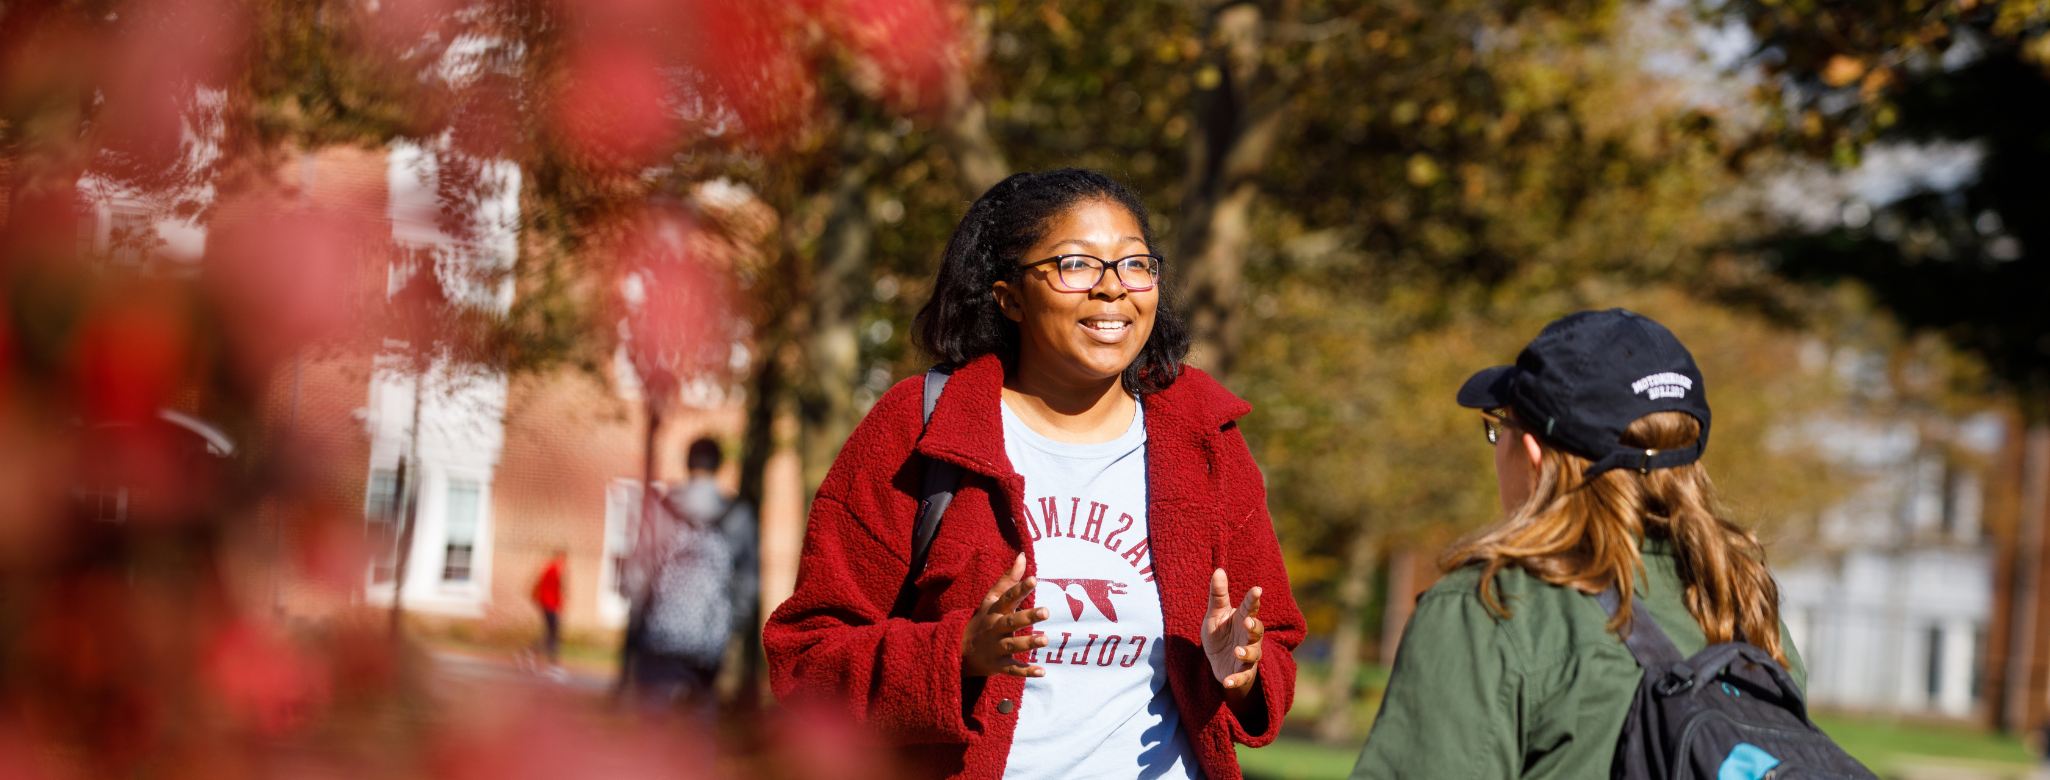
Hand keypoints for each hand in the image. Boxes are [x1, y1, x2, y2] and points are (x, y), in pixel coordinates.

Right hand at [961, 553, 1051, 677]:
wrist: (959, 650)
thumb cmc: (983, 620)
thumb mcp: (991, 599)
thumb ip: (1009, 579)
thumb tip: (1022, 556)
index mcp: (995, 610)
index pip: (1008, 597)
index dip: (1020, 588)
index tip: (1034, 579)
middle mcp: (995, 627)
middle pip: (1011, 621)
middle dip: (1028, 616)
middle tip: (1045, 611)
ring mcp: (996, 647)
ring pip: (1013, 645)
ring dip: (1028, 643)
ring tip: (1045, 639)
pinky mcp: (998, 665)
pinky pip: (1012, 669)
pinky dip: (1025, 671)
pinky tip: (1042, 672)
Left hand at [1202, 568, 1263, 692]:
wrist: (1218, 663)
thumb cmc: (1220, 634)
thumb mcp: (1214, 615)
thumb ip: (1217, 595)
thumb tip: (1219, 570)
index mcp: (1242, 619)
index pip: (1249, 607)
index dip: (1253, 599)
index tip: (1256, 590)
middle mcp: (1249, 636)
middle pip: (1257, 630)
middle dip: (1254, 626)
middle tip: (1248, 621)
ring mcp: (1247, 655)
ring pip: (1254, 653)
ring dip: (1247, 652)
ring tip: (1237, 650)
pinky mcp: (1242, 673)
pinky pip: (1242, 676)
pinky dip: (1236, 679)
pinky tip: (1227, 682)